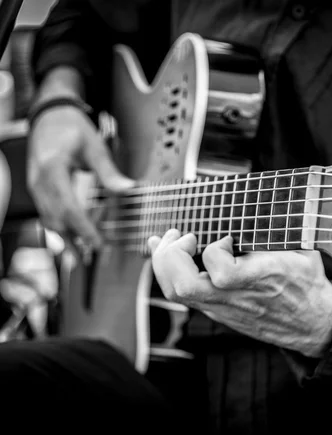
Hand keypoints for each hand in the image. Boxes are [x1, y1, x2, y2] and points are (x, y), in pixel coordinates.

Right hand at [27, 105, 133, 247]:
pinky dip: (61, 226)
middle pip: (56, 219)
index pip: (68, 208)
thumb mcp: (95, 146)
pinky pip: (46, 213)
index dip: (84, 229)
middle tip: (94, 255)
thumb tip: (129, 190)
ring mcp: (35, 186)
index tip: (98, 244)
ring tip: (84, 254)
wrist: (49, 116)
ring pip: (48, 220)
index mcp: (53, 169)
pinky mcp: (37, 188)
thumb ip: (109, 172)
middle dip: (75, 240)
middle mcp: (40, 181)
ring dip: (66, 237)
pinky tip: (74, 236)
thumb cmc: (72, 128)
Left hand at [148, 229, 331, 357]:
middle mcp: (236, 298)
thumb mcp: (303, 250)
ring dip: (165, 262)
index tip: (228, 238)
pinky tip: (169, 253)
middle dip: (172, 254)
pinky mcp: (217, 311)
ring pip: (176, 293)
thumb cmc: (307, 284)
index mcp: (261, 280)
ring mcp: (222, 308)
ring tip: (172, 240)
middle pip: (185, 287)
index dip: (216, 249)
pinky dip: (168, 271)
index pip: (222, 272)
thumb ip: (281, 228)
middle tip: (184, 235)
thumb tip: (269, 197)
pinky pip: (182, 295)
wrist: (312, 324)